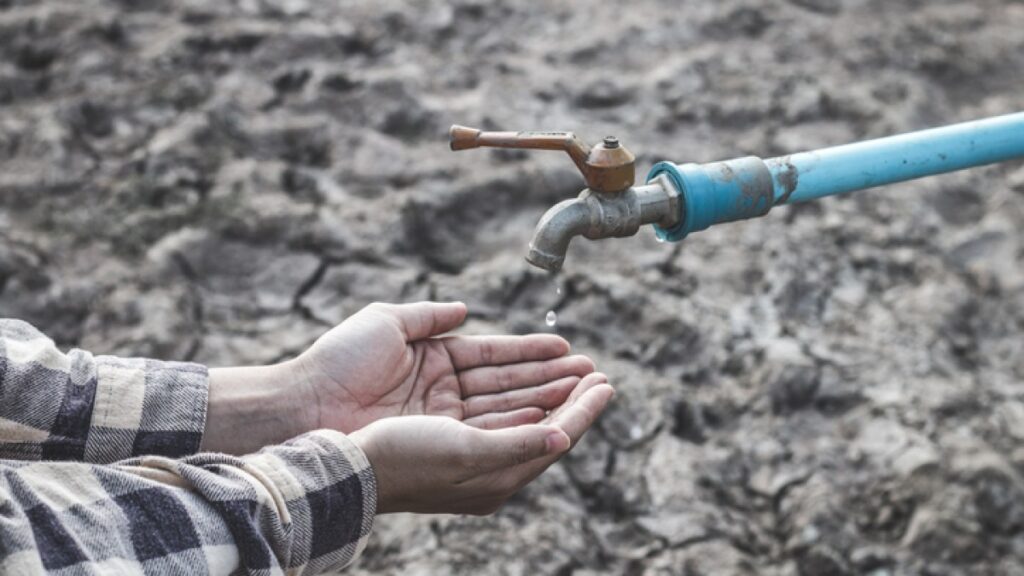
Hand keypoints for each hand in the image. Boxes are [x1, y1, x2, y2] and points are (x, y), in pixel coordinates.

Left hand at [296, 302, 594, 432]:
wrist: (305, 405)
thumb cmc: (337, 361)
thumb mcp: (387, 323)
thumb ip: (429, 315)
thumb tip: (464, 309)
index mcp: (435, 362)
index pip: (495, 357)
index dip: (532, 353)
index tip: (567, 348)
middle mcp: (445, 395)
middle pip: (511, 386)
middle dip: (554, 379)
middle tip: (594, 372)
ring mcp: (446, 422)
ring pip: (511, 410)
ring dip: (552, 401)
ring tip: (590, 390)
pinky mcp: (444, 446)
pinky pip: (495, 435)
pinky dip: (528, 426)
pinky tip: (560, 417)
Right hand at [351, 373, 613, 514]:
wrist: (348, 465)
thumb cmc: (405, 460)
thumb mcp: (467, 452)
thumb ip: (518, 444)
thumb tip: (564, 436)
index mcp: (498, 478)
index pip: (555, 436)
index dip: (583, 409)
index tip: (607, 383)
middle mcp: (488, 466)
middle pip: (543, 424)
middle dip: (571, 395)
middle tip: (597, 370)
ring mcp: (468, 448)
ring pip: (520, 412)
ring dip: (547, 388)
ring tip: (574, 367)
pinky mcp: (449, 432)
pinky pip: (495, 410)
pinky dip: (517, 393)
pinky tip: (529, 383)